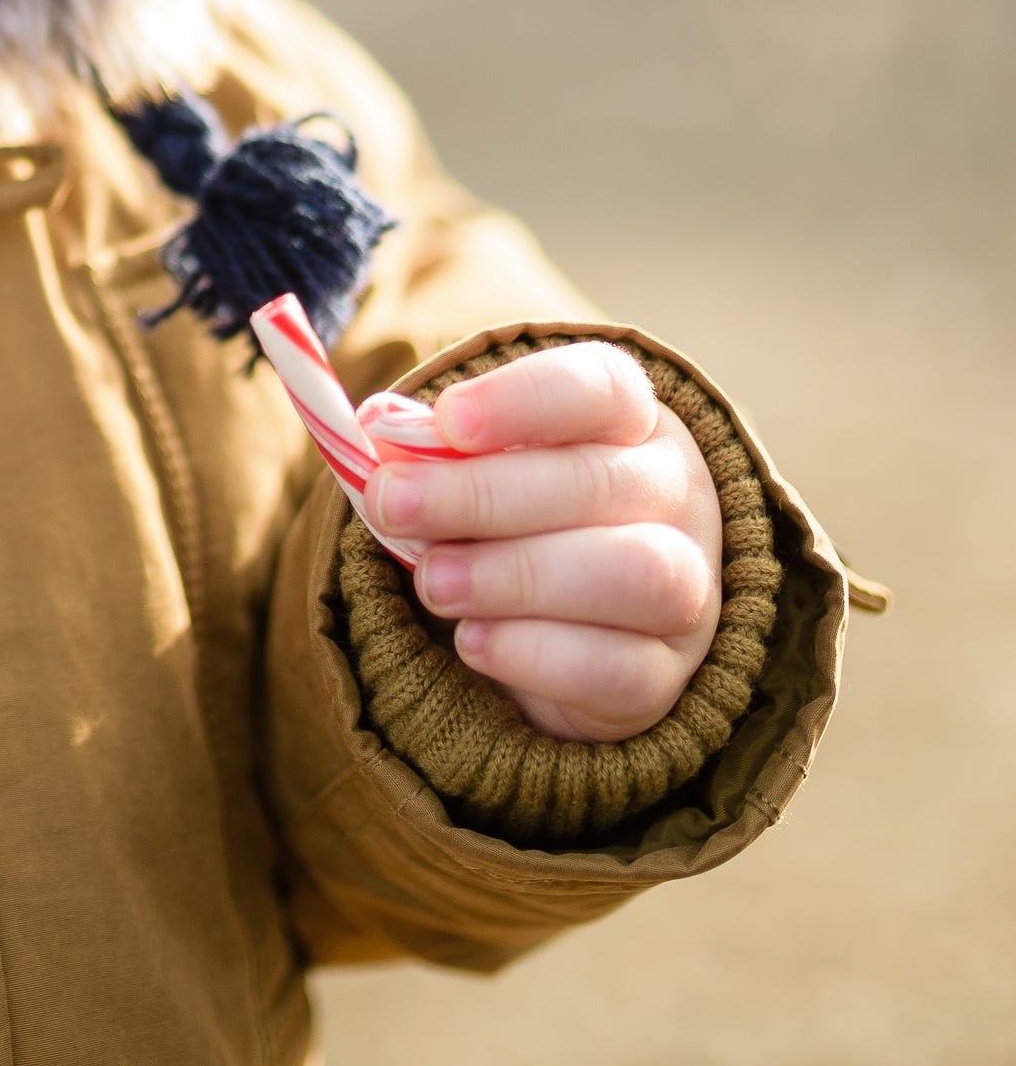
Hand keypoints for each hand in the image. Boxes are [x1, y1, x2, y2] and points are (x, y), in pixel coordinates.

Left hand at [364, 344, 722, 741]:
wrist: (574, 632)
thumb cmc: (515, 523)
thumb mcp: (475, 472)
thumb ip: (432, 452)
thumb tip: (379, 433)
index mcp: (631, 424)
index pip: (602, 389)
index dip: (525, 399)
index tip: (448, 419)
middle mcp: (675, 497)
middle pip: (597, 482)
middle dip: (482, 495)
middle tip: (394, 506)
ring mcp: (688, 588)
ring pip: (633, 573)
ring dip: (515, 576)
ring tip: (435, 583)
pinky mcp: (665, 677)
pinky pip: (619, 669)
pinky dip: (535, 654)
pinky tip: (474, 641)